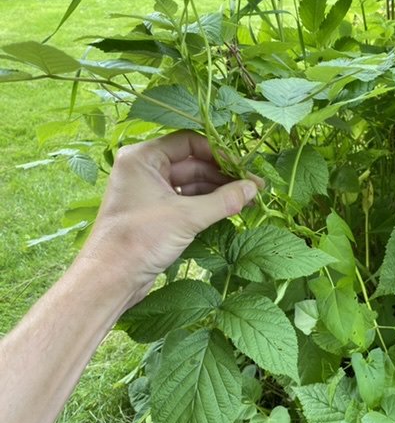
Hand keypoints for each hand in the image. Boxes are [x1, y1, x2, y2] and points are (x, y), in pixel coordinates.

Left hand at [78, 130, 257, 303]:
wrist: (111, 279)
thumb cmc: (140, 240)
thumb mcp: (187, 217)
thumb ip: (224, 200)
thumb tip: (254, 188)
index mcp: (143, 158)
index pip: (188, 143)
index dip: (219, 152)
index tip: (244, 165)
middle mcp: (145, 169)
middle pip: (193, 163)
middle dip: (223, 175)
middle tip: (253, 186)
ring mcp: (150, 191)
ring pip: (192, 183)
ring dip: (219, 191)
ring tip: (248, 199)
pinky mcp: (156, 213)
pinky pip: (186, 201)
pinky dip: (208, 204)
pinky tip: (230, 209)